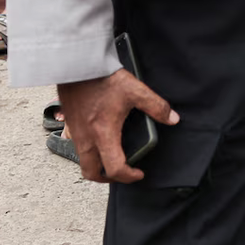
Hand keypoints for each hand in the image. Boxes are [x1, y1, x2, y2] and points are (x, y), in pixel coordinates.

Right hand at [55, 69, 178, 184]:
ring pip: (83, 162)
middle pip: (91, 173)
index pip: (114, 168)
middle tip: (123, 172)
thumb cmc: (103, 79)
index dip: (128, 176)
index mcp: (103, 134)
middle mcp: (86, 139)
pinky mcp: (71, 126)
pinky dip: (90, 153)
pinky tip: (102, 141)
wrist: (77, 67)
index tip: (139, 173)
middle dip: (108, 178)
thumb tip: (173, 119)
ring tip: (114, 158)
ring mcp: (75, 133)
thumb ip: (157, 106)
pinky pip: (78, 149)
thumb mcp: (136, 91)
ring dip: (98, 166)